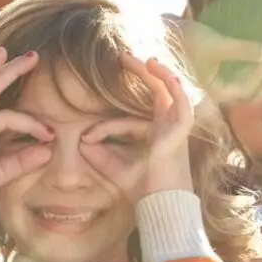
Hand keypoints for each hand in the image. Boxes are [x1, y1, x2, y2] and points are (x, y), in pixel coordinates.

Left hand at [79, 54, 194, 200]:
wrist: (161, 205)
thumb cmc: (143, 191)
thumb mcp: (115, 170)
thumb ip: (100, 155)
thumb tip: (81, 141)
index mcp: (157, 136)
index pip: (130, 120)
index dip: (105, 128)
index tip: (86, 139)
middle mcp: (169, 128)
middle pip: (158, 91)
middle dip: (142, 73)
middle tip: (123, 56)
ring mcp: (176, 127)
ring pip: (171, 91)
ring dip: (158, 73)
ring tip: (143, 58)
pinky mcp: (180, 131)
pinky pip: (180, 102)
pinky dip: (172, 86)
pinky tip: (160, 72)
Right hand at [166, 15, 261, 104]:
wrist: (159, 32)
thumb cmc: (184, 40)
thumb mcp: (216, 44)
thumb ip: (244, 50)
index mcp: (212, 91)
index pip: (245, 91)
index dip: (261, 75)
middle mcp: (213, 91)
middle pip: (247, 91)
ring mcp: (213, 81)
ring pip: (244, 81)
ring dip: (260, 72)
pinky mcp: (213, 71)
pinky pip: (237, 72)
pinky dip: (250, 65)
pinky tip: (258, 54)